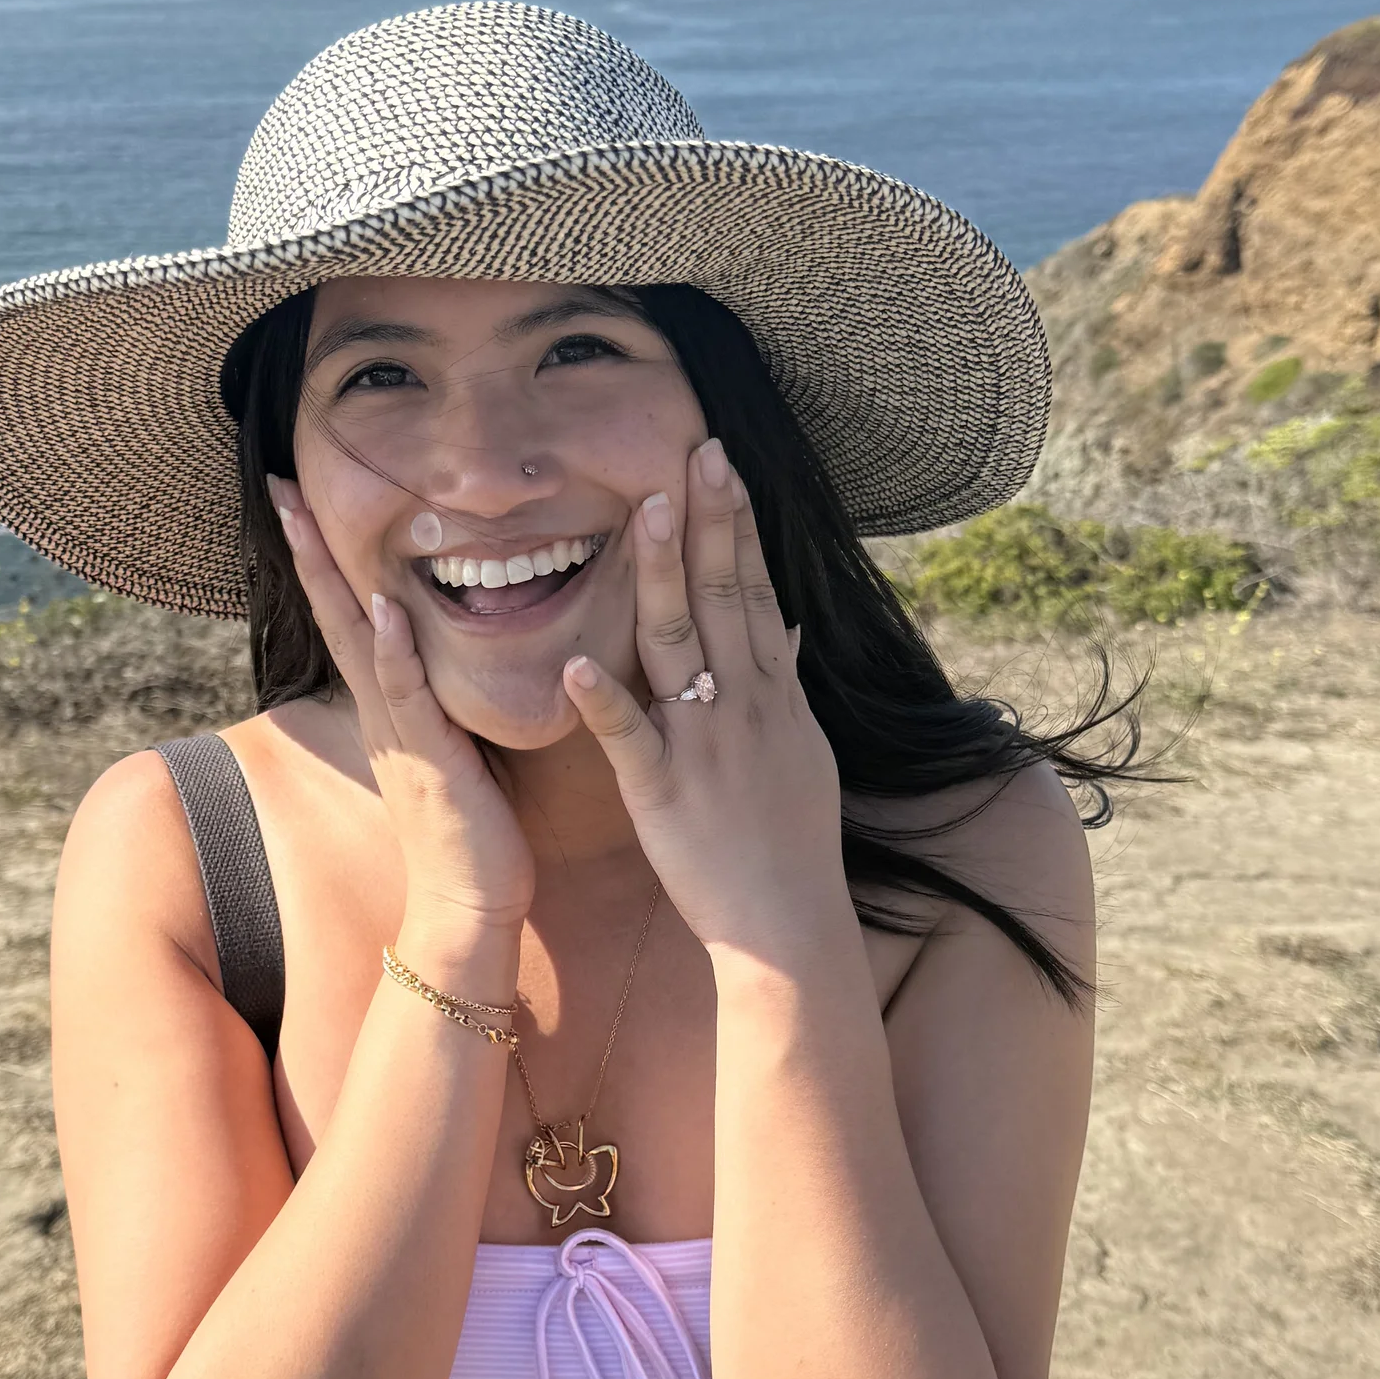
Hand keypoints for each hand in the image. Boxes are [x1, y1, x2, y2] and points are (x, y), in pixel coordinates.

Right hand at [269, 480, 536, 946]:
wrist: (469, 904)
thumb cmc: (472, 828)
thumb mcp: (454, 743)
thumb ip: (442, 695)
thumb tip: (447, 651)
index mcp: (392, 702)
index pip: (350, 612)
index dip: (326, 556)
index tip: (302, 498)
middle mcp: (382, 709)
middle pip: (335, 611)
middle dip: (307, 547)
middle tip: (277, 484)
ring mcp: (398, 731)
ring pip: (357, 639)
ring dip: (332, 578)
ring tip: (308, 520)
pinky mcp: (427, 758)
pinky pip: (406, 694)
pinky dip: (392, 650)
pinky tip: (381, 606)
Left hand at [562, 439, 848, 966]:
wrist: (790, 928)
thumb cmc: (792, 844)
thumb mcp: (804, 752)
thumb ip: (787, 686)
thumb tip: (788, 630)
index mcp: (772, 695)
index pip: (753, 590)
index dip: (737, 525)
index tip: (721, 464)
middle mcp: (743, 706)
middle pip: (722, 597)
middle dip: (709, 520)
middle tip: (696, 450)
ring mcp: (705, 745)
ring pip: (678, 643)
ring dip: (661, 575)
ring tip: (646, 510)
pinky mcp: (664, 791)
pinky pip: (630, 738)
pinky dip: (605, 700)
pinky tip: (575, 662)